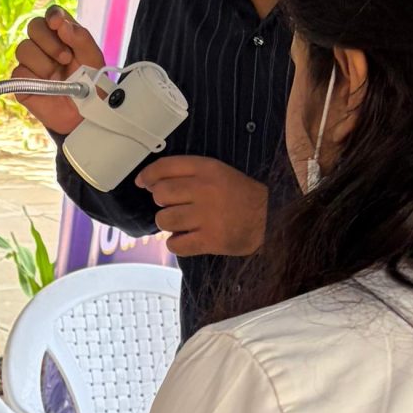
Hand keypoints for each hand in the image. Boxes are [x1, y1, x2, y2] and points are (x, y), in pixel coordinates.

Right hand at [14, 6, 103, 138]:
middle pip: (34, 26)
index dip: (53, 15)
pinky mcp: (22, 82)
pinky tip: (47, 87)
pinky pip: (19, 71)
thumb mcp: (93, 59)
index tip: (58, 24)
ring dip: (43, 62)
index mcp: (63, 36)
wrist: (85, 116)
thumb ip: (81, 38)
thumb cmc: (91, 85)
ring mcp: (32, 63)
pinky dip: (33, 78)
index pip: (52, 14)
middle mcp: (45, 46)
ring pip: (24, 48)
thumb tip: (62, 24)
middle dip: (49, 41)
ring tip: (57, 76)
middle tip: (65, 58)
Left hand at [136, 156, 267, 257]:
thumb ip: (187, 173)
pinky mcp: (211, 240)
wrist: (270, 218)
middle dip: (163, 202)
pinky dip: (177, 244)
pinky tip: (188, 239)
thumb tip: (149, 183)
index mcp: (207, 169)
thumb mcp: (217, 172)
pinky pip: (176, 245)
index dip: (148, 176)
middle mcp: (205, 190)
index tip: (142, 183)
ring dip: (170, 224)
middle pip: (160, 195)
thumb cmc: (239, 194)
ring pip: (165, 220)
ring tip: (184, 224)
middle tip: (177, 206)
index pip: (165, 167)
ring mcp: (207, 216)